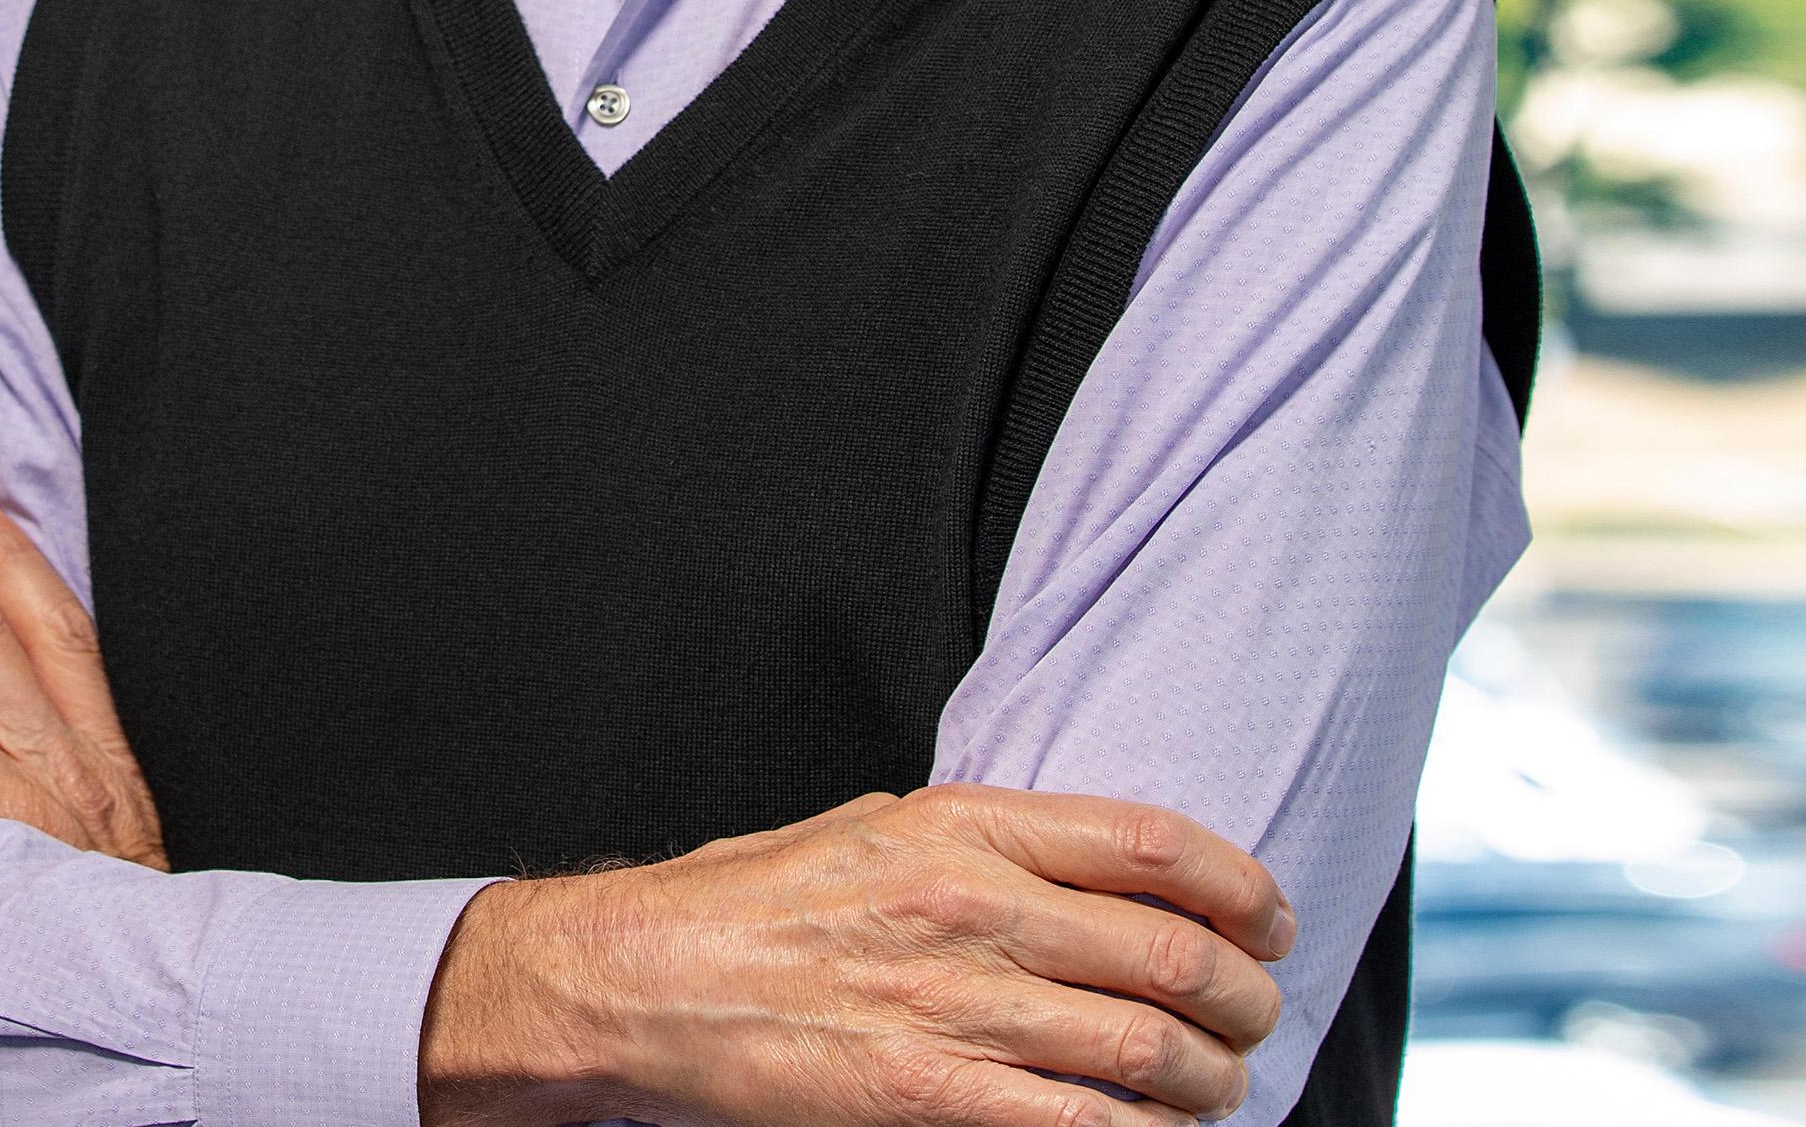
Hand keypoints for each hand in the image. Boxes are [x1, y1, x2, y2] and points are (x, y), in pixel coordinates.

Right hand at [421, 782, 1291, 1126]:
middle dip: (1246, 998)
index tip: (1271, 918)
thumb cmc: (763, 899)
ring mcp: (955, 1009)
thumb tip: (1090, 868)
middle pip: (1171, 954)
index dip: (1238, 885)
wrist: (653, 978)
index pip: (1148, 842)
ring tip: (1218, 1086)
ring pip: (1149, 1053)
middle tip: (1257, 1016)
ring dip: (1212, 1082)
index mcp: (962, 825)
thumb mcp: (876, 828)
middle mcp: (972, 907)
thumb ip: (982, 843)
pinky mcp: (931, 1101)